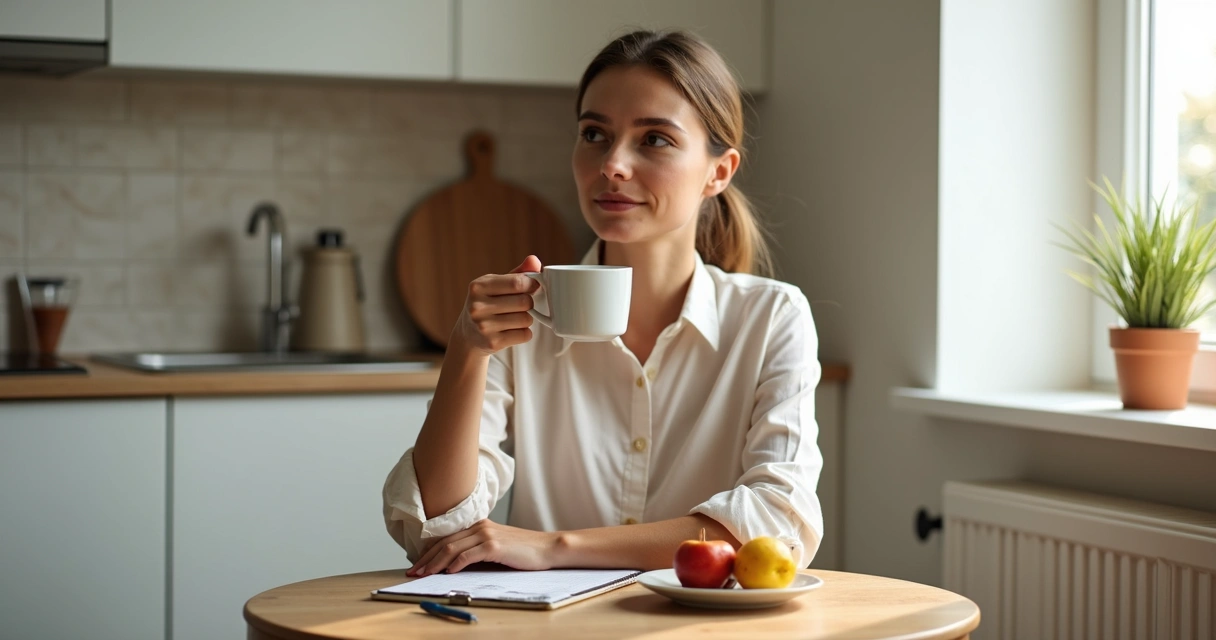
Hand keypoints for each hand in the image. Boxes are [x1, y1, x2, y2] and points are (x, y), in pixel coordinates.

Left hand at [407, 520, 560, 575]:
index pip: (447, 538)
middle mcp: (480, 527)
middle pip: (445, 542)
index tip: (417, 564)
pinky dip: (455, 563)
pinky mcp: (494, 545)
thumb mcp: (496, 547)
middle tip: (414, 571)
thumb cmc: (523, 551)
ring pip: (452, 548)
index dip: (429, 552)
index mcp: (479, 526)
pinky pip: (468, 555)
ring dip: (435, 562)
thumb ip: (477, 550)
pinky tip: (448, 572)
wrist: (546, 548)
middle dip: (426, 558)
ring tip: (425, 574)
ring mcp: (487, 535)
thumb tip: (453, 565)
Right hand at [452, 256, 541, 355]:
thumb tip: (534, 261)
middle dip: (528, 303)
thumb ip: (517, 273)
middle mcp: (477, 306)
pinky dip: (524, 332)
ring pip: (526, 319)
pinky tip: (512, 330)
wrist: (468, 335)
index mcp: (478, 287)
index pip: (517, 282)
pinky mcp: (492, 343)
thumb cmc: (487, 304)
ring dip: (526, 319)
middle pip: (524, 301)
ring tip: (513, 318)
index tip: (532, 286)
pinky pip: (525, 335)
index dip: (531, 284)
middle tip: (521, 305)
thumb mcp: (496, 285)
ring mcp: (484, 326)